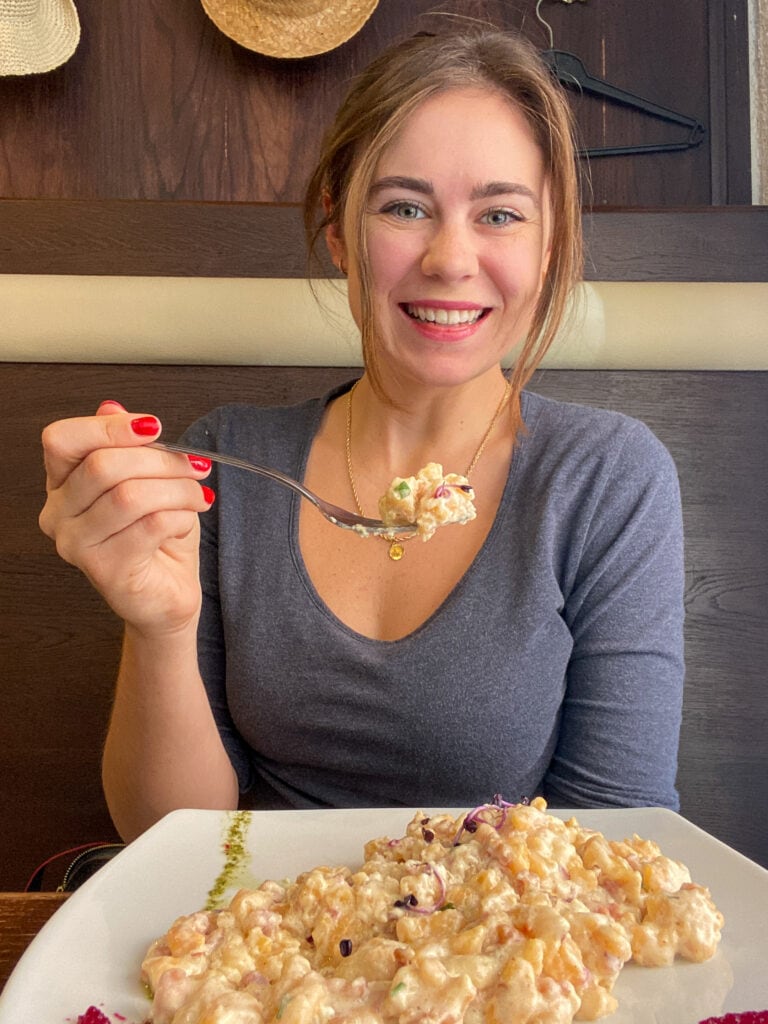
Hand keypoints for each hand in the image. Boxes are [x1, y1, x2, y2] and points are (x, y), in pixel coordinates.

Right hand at [39, 400, 214, 635]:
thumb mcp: (149, 480)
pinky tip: (185, 522)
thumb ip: (130, 446)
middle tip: (195, 467)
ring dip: (177, 489)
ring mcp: (76, 545)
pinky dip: (179, 517)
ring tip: (199, 496)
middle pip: (103, 465)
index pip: (63, 439)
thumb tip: (113, 407)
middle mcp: (57, 514)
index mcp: (62, 484)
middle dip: (161, 461)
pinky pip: (149, 526)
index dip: (110, 427)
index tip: (155, 427)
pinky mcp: (105, 570)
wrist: (168, 595)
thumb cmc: (157, 537)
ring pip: (129, 495)